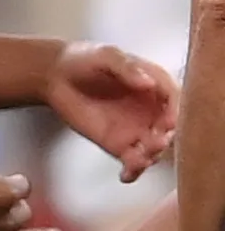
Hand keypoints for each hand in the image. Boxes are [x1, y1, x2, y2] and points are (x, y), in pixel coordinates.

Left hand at [44, 42, 177, 180]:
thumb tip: (148, 83)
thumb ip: (126, 68)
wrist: (55, 75)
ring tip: (138, 159)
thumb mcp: (105, 55)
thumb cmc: (83, 60)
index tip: (168, 122)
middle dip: (165, 139)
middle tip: (154, 142)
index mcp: (156, 85)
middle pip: (169, 131)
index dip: (175, 113)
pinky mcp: (120, 144)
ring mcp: (138, 129)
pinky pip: (134, 162)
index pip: (176, 102)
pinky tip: (126, 175)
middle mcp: (152, 111)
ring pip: (154, 149)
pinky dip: (134, 171)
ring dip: (151, 157)